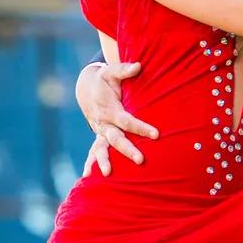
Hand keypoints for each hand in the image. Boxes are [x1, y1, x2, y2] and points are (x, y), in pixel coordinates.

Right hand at [78, 60, 157, 175]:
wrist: (86, 88)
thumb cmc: (104, 80)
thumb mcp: (111, 72)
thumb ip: (124, 70)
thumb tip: (138, 65)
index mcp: (110, 109)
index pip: (127, 121)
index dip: (141, 127)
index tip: (156, 134)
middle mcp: (104, 123)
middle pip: (116, 139)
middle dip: (127, 150)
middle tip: (140, 160)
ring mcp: (99, 131)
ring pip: (101, 148)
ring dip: (103, 161)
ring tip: (106, 174)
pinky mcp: (98, 136)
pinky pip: (93, 151)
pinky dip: (90, 163)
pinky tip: (88, 176)